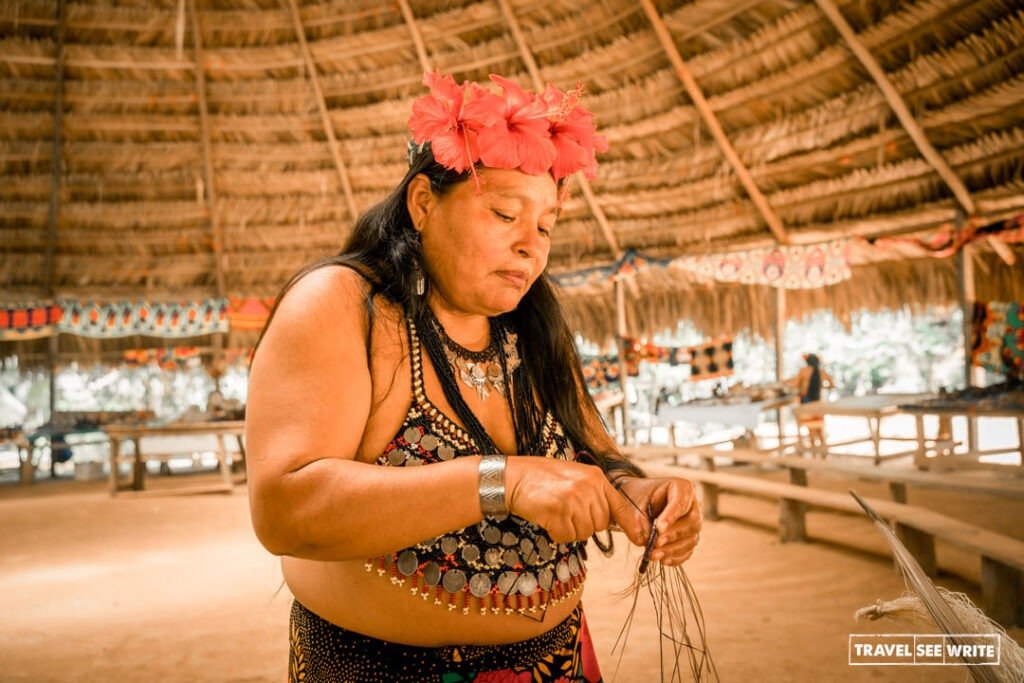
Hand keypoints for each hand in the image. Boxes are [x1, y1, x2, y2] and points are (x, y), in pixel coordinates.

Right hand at [505, 457, 647, 544]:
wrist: (513, 477)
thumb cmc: (542, 479)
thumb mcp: (575, 477)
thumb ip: (595, 494)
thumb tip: (612, 519)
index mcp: (596, 477)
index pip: (620, 506)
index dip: (631, 525)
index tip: (641, 538)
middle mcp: (589, 487)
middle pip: (600, 524)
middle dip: (585, 524)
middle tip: (566, 510)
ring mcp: (574, 499)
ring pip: (584, 533)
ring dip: (569, 529)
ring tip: (555, 512)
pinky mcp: (559, 511)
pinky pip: (566, 536)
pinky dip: (556, 533)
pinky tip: (547, 517)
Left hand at [617, 476, 701, 565]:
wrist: (635, 501)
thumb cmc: (636, 498)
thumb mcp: (633, 505)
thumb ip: (639, 522)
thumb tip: (647, 541)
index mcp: (681, 488)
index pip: (681, 502)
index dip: (671, 516)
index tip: (659, 529)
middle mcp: (692, 504)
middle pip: (693, 522)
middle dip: (674, 535)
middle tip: (656, 543)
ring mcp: (692, 522)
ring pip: (692, 538)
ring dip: (674, 549)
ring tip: (654, 555)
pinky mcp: (688, 537)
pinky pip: (688, 550)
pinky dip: (676, 557)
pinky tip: (663, 560)